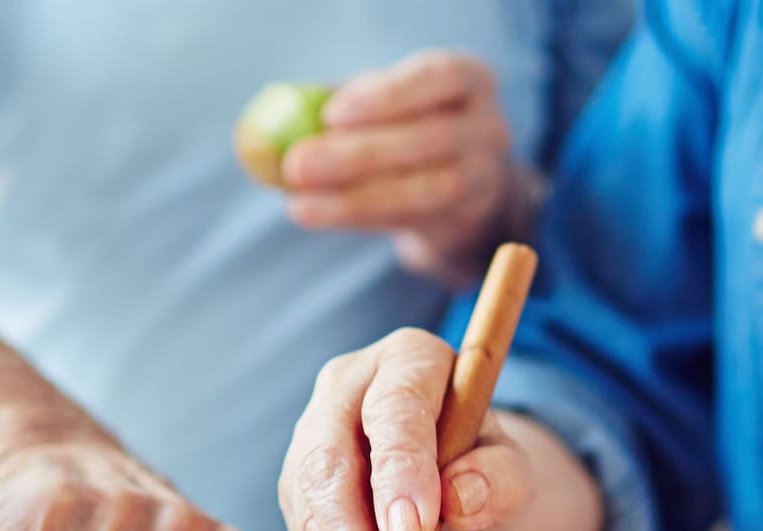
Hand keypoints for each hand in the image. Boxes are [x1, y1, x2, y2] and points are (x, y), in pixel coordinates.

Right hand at [279, 328, 603, 530]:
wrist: (465, 506)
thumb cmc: (491, 477)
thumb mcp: (515, 479)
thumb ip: (500, 480)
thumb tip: (463, 495)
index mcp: (410, 361)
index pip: (395, 409)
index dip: (399, 470)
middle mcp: (348, 390)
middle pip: (328, 462)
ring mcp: (313, 441)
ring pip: (311, 514)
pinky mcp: (300, 493)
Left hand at [281, 51, 531, 283]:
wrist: (459, 193)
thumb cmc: (408, 128)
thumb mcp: (383, 103)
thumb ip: (337, 104)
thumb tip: (273, 121)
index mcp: (468, 79)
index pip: (439, 78)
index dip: (388, 96)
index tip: (332, 115)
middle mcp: (488, 128)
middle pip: (430, 140)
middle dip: (359, 154)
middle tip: (297, 165)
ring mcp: (484, 179)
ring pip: (422, 190)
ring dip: (353, 196)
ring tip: (298, 199)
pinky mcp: (463, 221)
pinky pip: (408, 220)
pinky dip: (355, 215)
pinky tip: (312, 211)